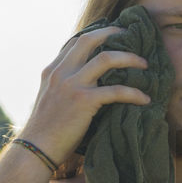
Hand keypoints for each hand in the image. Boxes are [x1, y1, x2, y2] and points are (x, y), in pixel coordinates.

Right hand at [19, 27, 151, 163]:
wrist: (36, 148)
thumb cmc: (46, 130)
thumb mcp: (50, 99)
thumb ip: (64, 86)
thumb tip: (88, 82)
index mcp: (52, 70)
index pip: (75, 42)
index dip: (96, 35)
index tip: (114, 36)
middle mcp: (61, 72)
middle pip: (89, 40)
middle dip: (113, 34)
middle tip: (132, 36)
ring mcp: (72, 85)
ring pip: (106, 59)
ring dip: (130, 58)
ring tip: (145, 65)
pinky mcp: (84, 101)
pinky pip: (116, 90)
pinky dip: (134, 93)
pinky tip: (145, 98)